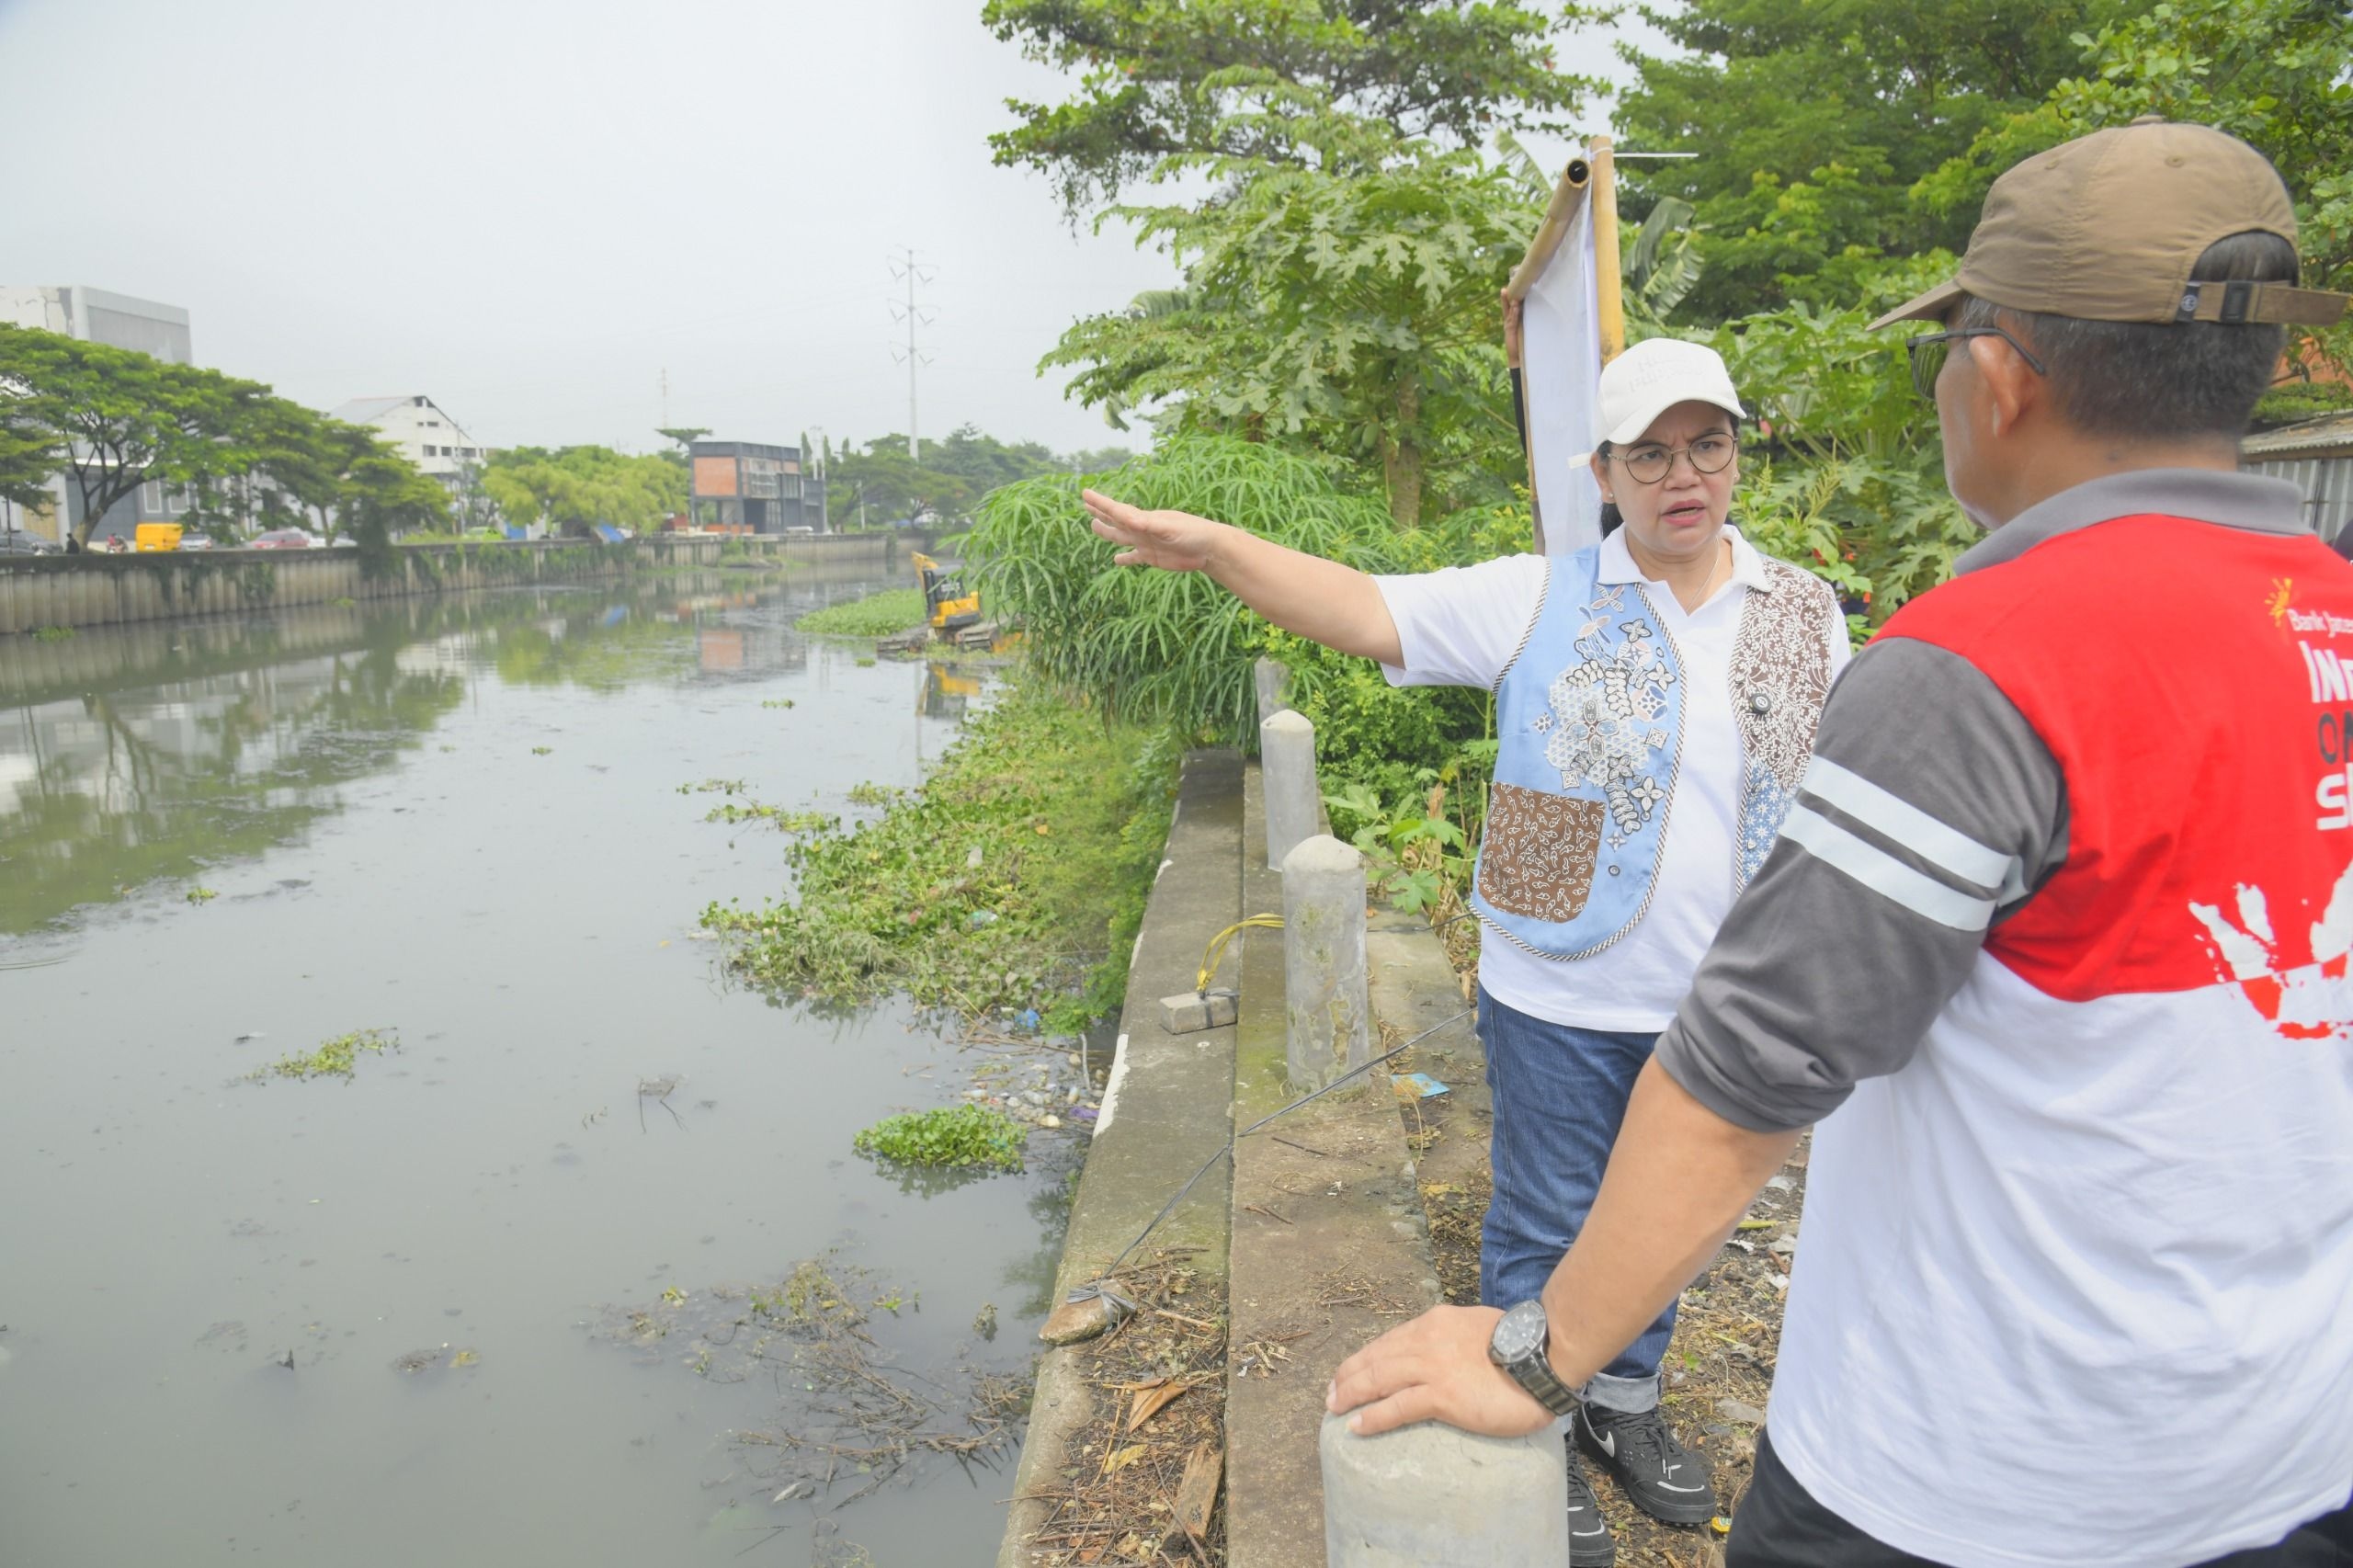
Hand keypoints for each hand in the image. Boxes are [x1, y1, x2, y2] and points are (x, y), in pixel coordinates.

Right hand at [1080, 489, 1224, 571]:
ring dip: (1107, 532)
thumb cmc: (1192, 533)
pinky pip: (1134, 558)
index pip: (1116, 510)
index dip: (1099, 502)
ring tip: (1094, 525)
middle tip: (1086, 504)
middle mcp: (1141, 529)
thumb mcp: (1168, 527)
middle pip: (1115, 520)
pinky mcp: (1153, 557)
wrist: (1210, 548)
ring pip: (1120, 537)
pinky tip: (1116, 561)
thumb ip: (1148, 524)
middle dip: (1101, 512)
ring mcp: (1146, 543)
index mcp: (1143, 519)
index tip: (1084, 493)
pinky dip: (1125, 559)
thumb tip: (1128, 520)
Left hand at [1325, 1305, 1553, 1438]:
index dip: (1366, 1357)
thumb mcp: (1478, 1329)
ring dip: (1351, 1394)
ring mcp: (1432, 1366)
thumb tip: (1450, 1356)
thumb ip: (1456, 1339)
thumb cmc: (1523, 1347)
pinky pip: (1396, 1407)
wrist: (1545, 1356)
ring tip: (1334, 1408)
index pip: (1390, 1340)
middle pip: (1375, 1357)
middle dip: (1348, 1376)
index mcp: (1435, 1322)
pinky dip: (1373, 1417)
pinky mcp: (1441, 1395)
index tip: (1350, 1370)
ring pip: (1377, 1379)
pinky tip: (1357, 1426)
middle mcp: (1426, 1339)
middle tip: (1332, 1393)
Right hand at [1501, 288, 1524, 368]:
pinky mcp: (1510, 331)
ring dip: (1510, 303)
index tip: (1509, 289)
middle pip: (1506, 308)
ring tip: (1510, 294)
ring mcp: (1508, 327)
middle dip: (1505, 299)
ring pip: (1509, 312)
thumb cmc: (1523, 344)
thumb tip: (1530, 315)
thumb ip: (1524, 323)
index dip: (1508, 299)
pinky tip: (1515, 306)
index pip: (1510, 308)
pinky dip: (1514, 312)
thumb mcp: (1524, 331)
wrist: (1519, 357)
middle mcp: (1509, 323)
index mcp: (1512, 322)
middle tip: (1504, 289)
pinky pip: (1512, 320)